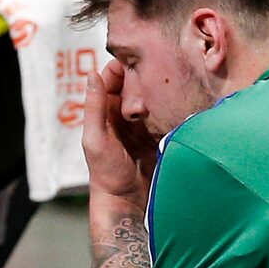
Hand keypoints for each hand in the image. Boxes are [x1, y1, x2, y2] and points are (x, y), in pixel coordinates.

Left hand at [81, 58, 156, 205]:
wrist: (129, 203)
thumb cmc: (106, 174)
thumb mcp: (96, 139)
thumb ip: (94, 107)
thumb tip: (91, 74)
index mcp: (104, 109)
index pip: (113, 75)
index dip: (124, 67)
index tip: (140, 64)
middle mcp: (123, 112)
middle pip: (136, 81)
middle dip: (145, 78)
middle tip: (156, 82)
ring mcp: (143, 122)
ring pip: (152, 94)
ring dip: (160, 92)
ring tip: (169, 91)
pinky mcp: (160, 132)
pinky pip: (166, 111)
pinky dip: (170, 107)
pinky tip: (177, 105)